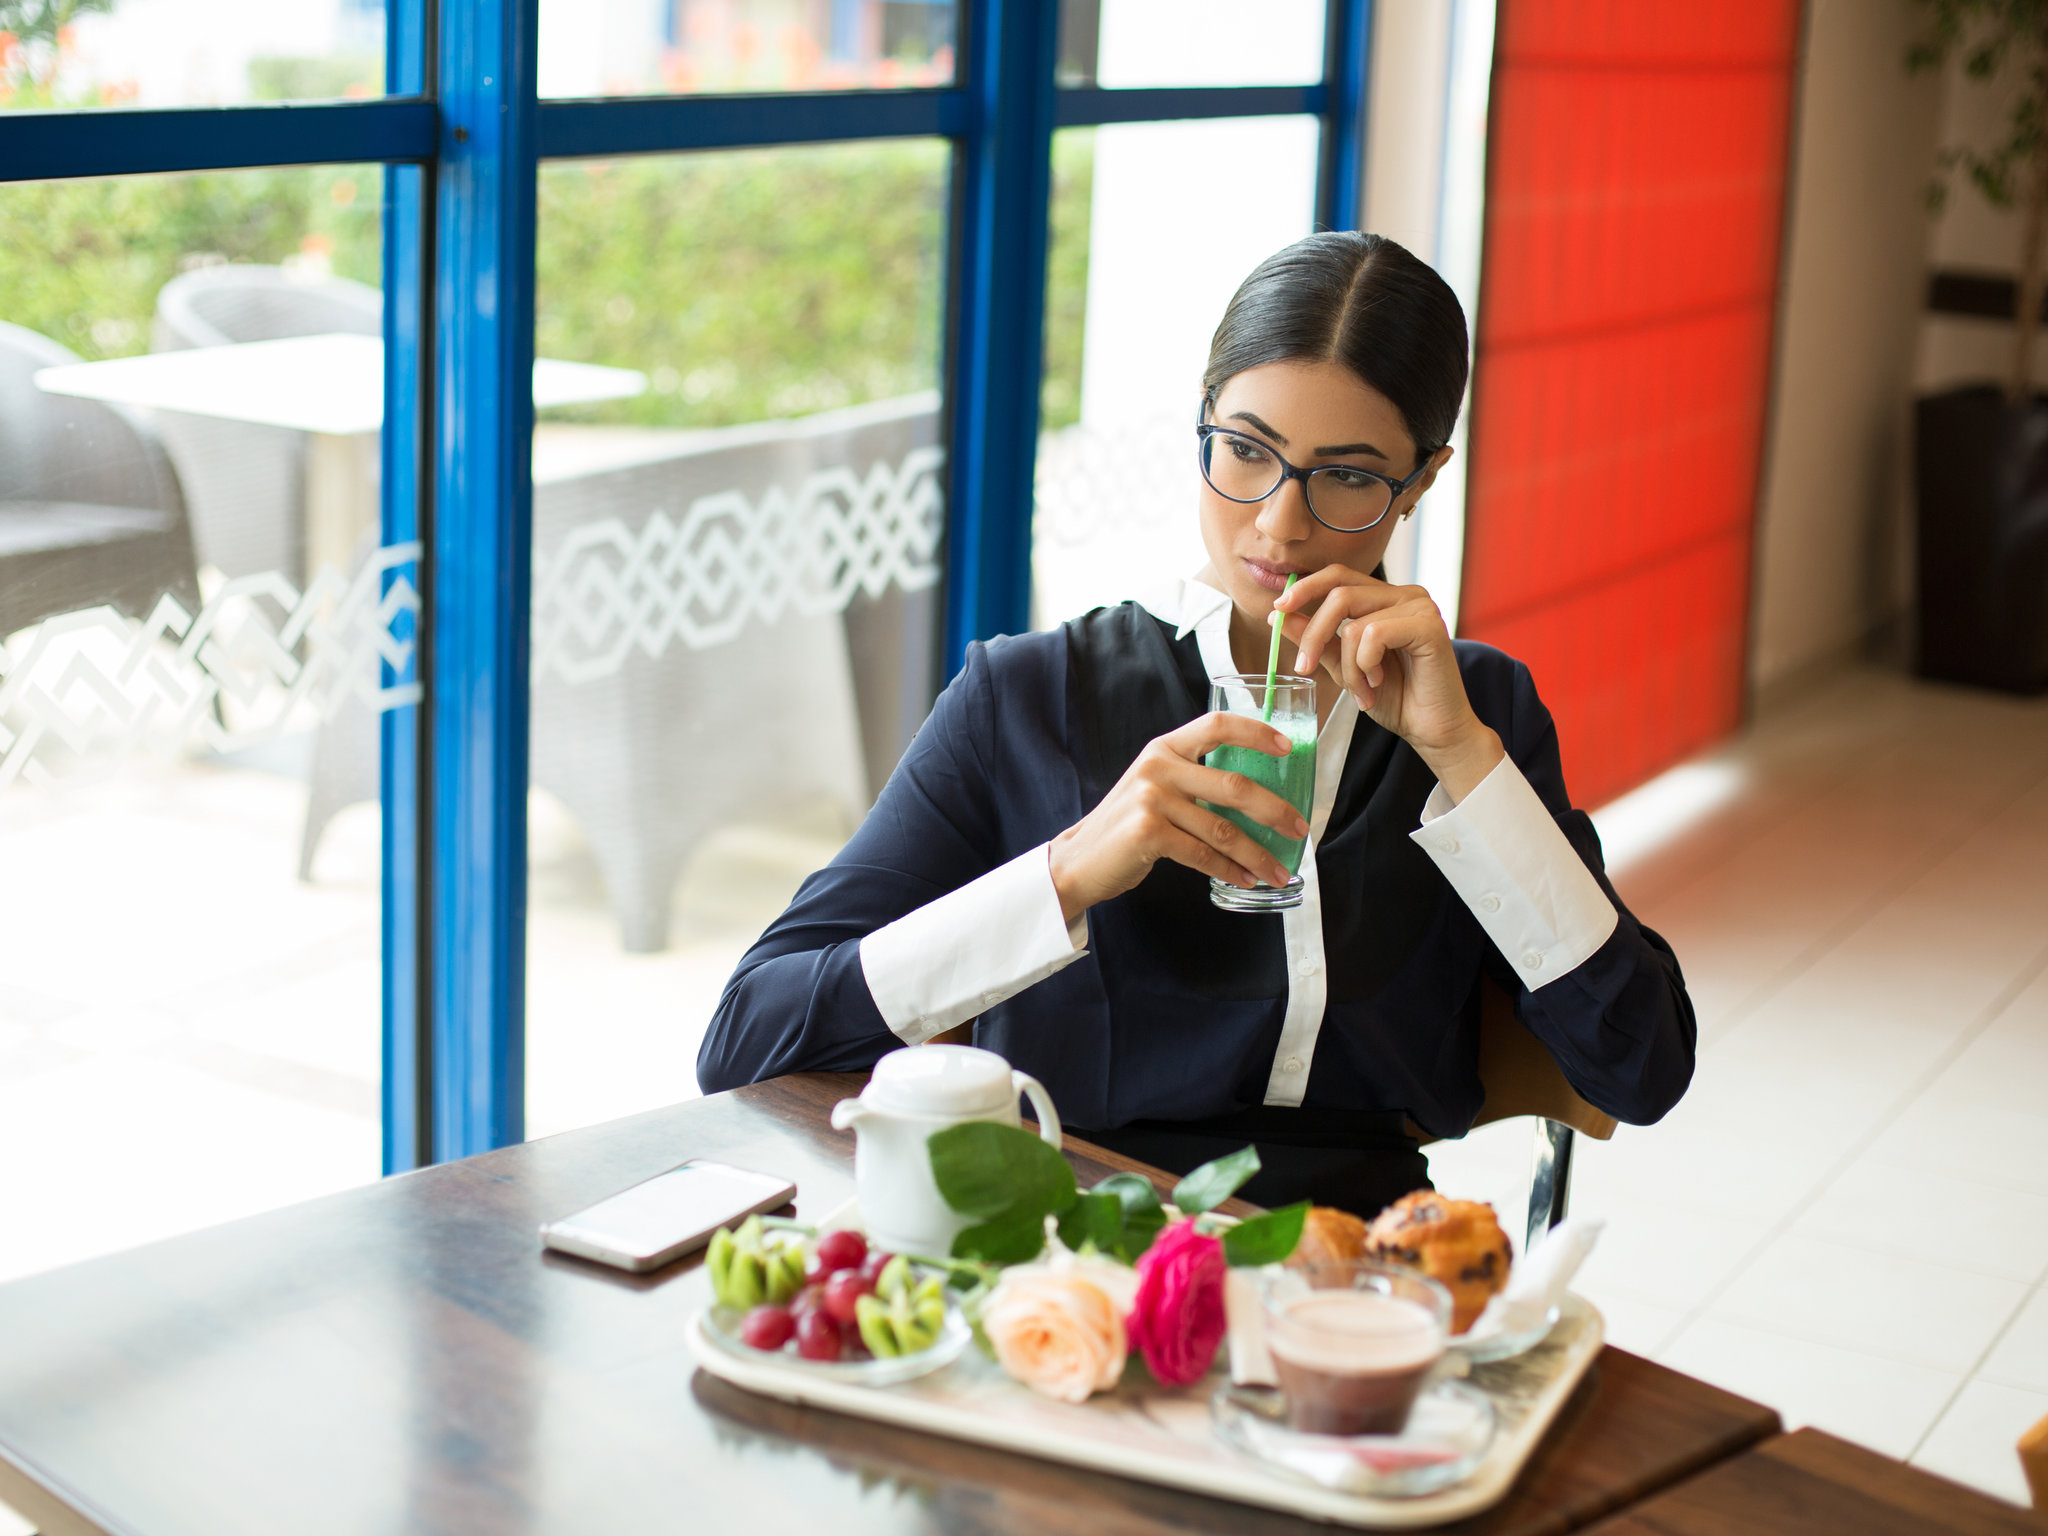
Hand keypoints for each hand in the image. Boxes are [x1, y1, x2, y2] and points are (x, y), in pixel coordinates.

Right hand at [1048, 713, 1309, 921]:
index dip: (1256, 732)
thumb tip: (1256, 797)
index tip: (1287, 747)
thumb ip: (1192, 780)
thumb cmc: (1125, 826)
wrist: (1078, 860)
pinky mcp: (1148, 832)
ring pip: (1223, 829)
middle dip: (1274, 810)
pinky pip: (1203, 854)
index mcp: (1164, 748)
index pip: (1217, 724)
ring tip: (1278, 870)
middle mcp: (1158, 767)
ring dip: (1257, 854)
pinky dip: (1230, 870)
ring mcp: (1152, 799)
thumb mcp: (1154, 787)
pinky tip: (1245, 879)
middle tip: (1298, 828)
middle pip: (1234, 785)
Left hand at [1272, 566, 1504, 800]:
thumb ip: (1318, 640)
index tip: (1277, 610)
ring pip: (1353, 622)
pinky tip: (1379, 683)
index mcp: (1386, 598)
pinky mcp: (1428, 625)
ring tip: (1361, 691)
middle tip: (1303, 668)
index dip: (1305, 587)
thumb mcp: (1345, 667)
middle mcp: (1405, 594)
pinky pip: (1374, 634)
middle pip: (1339, 594)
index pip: (1339, 575)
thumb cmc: (1396, 698)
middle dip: (1313, 635)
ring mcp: (1419, 606)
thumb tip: (1279, 615)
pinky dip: (1366, 665)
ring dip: (1347, 666)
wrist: (1432, 729)